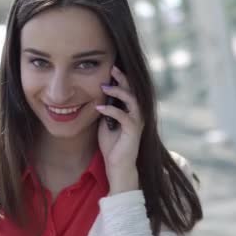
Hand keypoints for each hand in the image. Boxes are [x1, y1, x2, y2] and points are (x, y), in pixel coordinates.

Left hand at [96, 66, 143, 194]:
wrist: (118, 167)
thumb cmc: (112, 146)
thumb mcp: (106, 123)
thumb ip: (106, 109)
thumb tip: (98, 96)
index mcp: (131, 111)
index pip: (129, 89)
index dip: (121, 79)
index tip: (110, 68)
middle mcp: (137, 114)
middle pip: (133, 90)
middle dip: (123, 78)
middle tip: (112, 68)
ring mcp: (137, 122)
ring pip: (132, 100)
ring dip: (119, 91)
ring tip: (105, 86)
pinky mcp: (133, 131)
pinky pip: (124, 116)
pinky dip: (111, 110)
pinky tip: (99, 107)